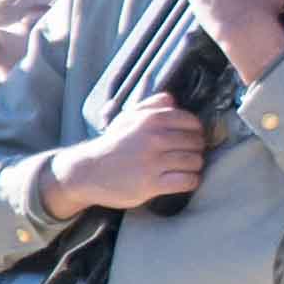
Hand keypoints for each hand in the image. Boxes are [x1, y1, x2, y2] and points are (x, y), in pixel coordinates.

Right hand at [46, 102, 207, 216]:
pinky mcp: (152, 184)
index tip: (187, 139)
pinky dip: (190, 181)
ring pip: (195, 161)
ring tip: (183, 168)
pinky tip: (182, 180)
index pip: (192, 122)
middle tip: (185, 155)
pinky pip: (188, 181)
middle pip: (196, 143)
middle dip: (195, 150)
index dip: (194, 132)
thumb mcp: (127, 119)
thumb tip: (172, 99)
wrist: (87, 171)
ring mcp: (153, 162)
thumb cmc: (112, 145)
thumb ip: (150, 106)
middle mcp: (154, 138)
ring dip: (193, 166)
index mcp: (151, 119)